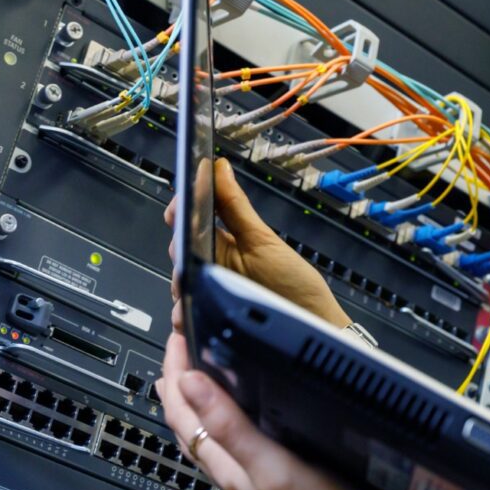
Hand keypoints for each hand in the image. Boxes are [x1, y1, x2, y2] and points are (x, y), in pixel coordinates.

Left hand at [158, 326, 383, 489]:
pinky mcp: (273, 478)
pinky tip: (242, 419)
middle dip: (179, 382)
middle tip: (181, 347)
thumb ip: (230, 427)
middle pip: (189, 422)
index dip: (175, 369)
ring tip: (196, 378)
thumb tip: (192, 383)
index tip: (178, 335)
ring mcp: (252, 476)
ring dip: (198, 403)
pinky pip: (235, 444)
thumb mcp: (271, 466)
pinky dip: (227, 421)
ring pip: (209, 435)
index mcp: (226, 464)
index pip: (182, 410)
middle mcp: (233, 470)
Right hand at [165, 158, 347, 330]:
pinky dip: (185, 316)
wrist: (312, 323)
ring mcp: (210, 294)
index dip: (180, 211)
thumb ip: (234, 206)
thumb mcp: (262, 239)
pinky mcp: (210, 321)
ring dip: (182, 286)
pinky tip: (190, 315)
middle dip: (179, 249)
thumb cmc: (292, 282)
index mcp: (223, 243)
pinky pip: (187, 317)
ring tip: (191, 286)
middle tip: (188, 251)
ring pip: (180, 285)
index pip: (190, 220)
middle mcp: (211, 267)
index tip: (178, 209)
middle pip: (179, 253)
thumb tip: (218, 167)